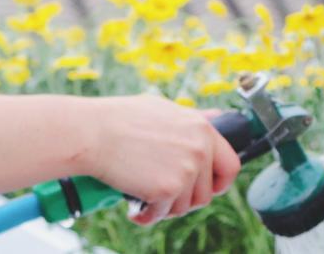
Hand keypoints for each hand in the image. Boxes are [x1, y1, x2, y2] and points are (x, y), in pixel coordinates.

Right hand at [79, 95, 241, 225]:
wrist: (92, 132)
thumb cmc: (120, 119)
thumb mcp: (163, 108)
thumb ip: (192, 118)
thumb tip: (217, 118)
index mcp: (201, 128)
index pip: (231, 165)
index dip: (220, 182)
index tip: (206, 188)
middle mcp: (199, 149)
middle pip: (206, 194)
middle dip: (185, 199)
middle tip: (163, 194)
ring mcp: (185, 170)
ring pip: (184, 207)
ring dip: (165, 207)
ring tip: (144, 195)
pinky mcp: (167, 189)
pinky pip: (163, 214)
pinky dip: (147, 215)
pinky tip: (134, 206)